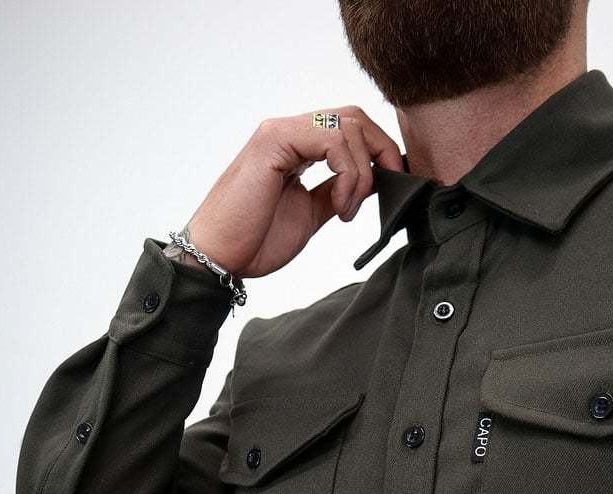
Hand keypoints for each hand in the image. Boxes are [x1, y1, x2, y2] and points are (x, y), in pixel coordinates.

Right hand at [170, 106, 403, 279]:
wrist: (219, 257)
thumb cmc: (254, 241)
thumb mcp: (310, 214)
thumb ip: (334, 192)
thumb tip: (370, 183)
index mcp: (298, 148)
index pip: (352, 128)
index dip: (381, 152)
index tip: (393, 186)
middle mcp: (290, 132)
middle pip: (355, 117)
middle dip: (382, 152)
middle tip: (386, 189)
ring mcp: (281, 132)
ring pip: (348, 126)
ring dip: (362, 173)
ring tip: (347, 211)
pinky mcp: (274, 140)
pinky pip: (332, 139)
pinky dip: (348, 174)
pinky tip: (338, 207)